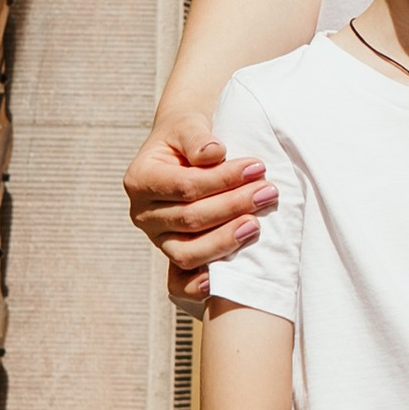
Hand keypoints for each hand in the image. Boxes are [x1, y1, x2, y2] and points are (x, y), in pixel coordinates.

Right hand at [124, 116, 274, 309]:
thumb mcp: (187, 124)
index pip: (186, 186)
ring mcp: (157, 238)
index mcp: (140, 180)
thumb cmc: (186, 136)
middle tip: (268, 192)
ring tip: (257, 224)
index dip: (223, 180)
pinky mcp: (172, 254)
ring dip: (226, 241)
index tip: (257, 167)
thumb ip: (197, 137)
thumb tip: (213, 152)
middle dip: (233, 206)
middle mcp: (142, 214)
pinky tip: (225, 278)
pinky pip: (180, 280)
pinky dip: (199, 284)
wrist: (182, 149)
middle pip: (191, 219)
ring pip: (188, 252)